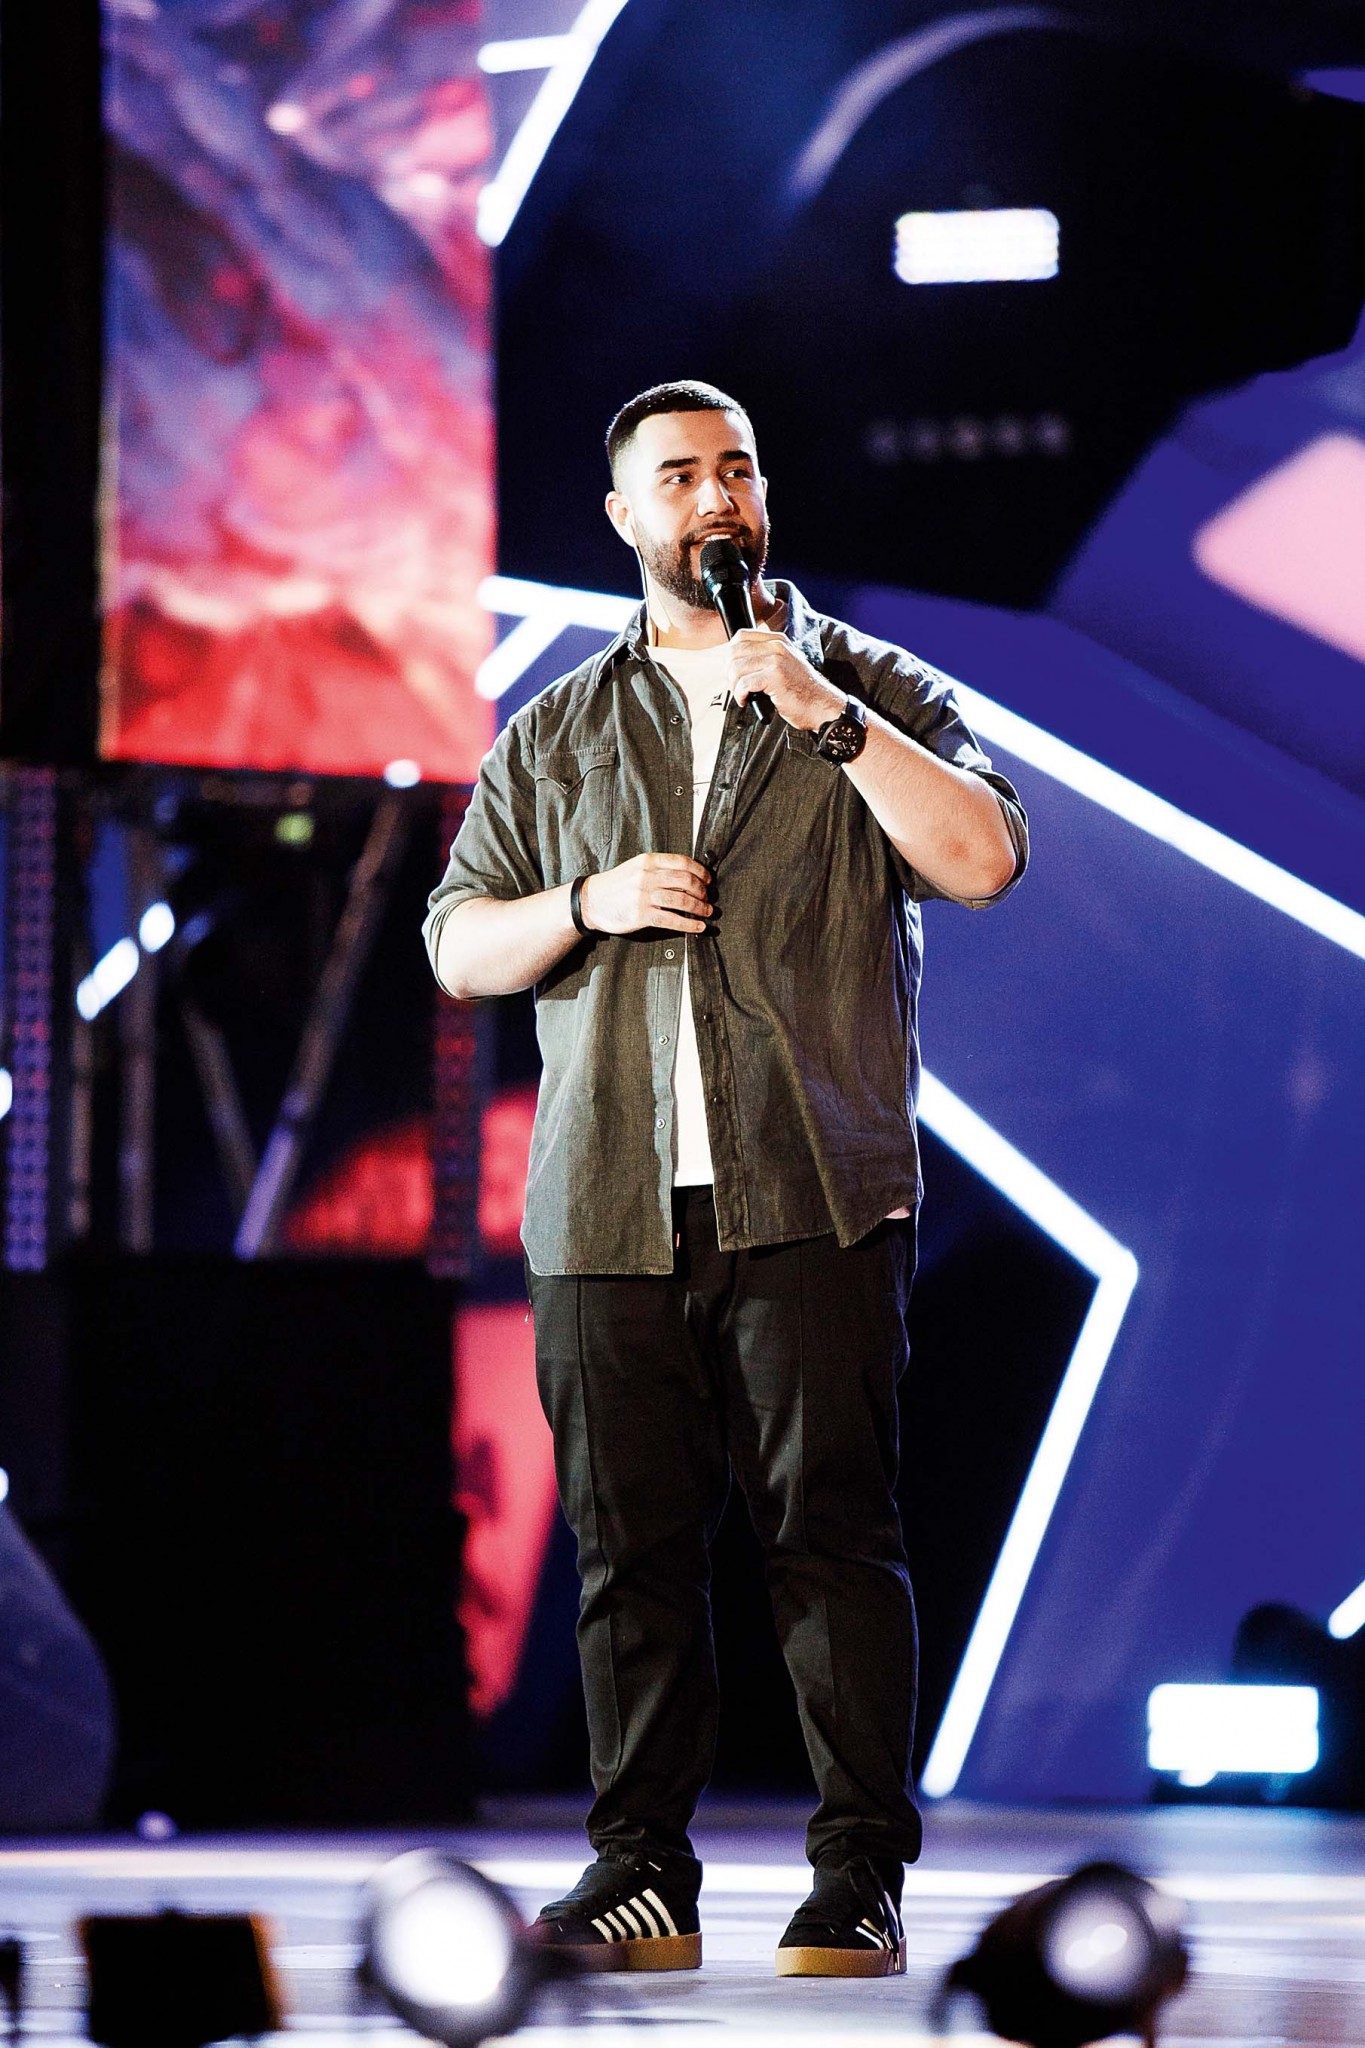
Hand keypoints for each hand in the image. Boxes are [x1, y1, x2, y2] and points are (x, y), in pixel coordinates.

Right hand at [580, 853, 712, 934]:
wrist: (592, 901)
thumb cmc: (617, 885)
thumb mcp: (636, 867)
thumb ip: (659, 868)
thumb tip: (689, 876)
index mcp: (648, 861)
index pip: (683, 862)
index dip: (701, 872)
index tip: (708, 880)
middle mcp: (647, 876)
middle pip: (686, 881)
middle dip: (702, 891)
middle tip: (707, 898)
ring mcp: (644, 896)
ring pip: (682, 900)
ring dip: (700, 908)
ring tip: (707, 912)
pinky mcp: (641, 915)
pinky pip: (672, 920)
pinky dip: (689, 924)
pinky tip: (698, 927)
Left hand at [726, 629, 843, 731]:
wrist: (821, 706)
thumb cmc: (802, 691)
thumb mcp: (784, 665)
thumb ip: (765, 658)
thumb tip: (736, 663)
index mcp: (778, 640)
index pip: (741, 636)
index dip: (730, 654)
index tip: (733, 670)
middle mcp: (777, 646)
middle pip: (735, 651)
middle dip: (729, 672)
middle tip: (735, 686)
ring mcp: (776, 660)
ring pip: (736, 668)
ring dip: (734, 685)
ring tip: (742, 695)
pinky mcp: (775, 677)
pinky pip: (744, 683)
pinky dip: (740, 695)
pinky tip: (746, 700)